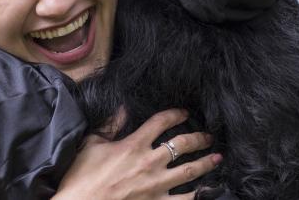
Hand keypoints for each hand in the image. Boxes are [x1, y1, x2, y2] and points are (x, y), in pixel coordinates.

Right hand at [53, 108, 220, 199]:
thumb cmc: (81, 176)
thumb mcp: (92, 144)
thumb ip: (110, 125)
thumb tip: (123, 107)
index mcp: (133, 144)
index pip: (161, 122)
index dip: (176, 114)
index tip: (184, 113)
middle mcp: (149, 162)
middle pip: (182, 144)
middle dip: (198, 138)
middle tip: (207, 136)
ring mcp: (156, 186)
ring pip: (190, 170)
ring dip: (206, 163)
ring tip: (217, 158)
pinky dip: (199, 194)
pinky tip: (208, 189)